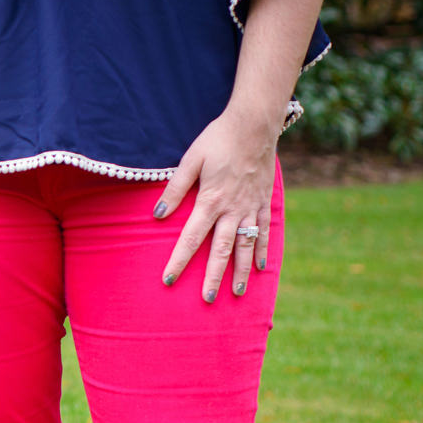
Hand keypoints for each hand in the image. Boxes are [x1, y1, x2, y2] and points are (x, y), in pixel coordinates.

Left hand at [154, 104, 281, 301]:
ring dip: (240, 270)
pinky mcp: (263, 201)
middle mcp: (232, 209)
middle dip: (213, 276)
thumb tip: (158, 215)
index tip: (169, 279)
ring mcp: (251, 206)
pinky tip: (260, 267)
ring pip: (246, 245)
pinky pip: (264, 230)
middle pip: (221, 250)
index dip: (179, 260)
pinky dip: (262, 249)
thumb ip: (174, 190)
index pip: (191, 238)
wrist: (254, 123)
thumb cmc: (217, 139)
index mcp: (210, 201)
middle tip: (207, 299)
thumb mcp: (189, 160)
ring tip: (235, 292)